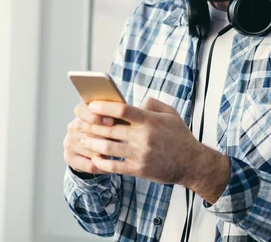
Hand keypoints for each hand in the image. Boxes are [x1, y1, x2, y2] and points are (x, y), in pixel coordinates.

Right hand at [62, 103, 114, 174]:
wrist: (91, 149)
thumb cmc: (106, 130)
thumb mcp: (111, 120)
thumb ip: (116, 115)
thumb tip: (126, 113)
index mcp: (81, 113)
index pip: (82, 110)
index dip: (96, 117)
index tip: (111, 122)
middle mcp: (72, 127)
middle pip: (90, 133)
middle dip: (107, 138)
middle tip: (120, 142)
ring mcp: (69, 142)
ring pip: (92, 151)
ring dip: (107, 154)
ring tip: (119, 155)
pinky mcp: (69, 157)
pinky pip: (90, 165)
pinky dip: (103, 167)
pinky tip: (111, 166)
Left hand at [75, 97, 230, 202]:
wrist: (192, 164)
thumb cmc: (180, 136)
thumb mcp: (171, 114)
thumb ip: (152, 103)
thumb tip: (136, 100)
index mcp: (150, 120)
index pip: (122, 109)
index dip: (104, 106)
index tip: (91, 104)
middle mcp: (144, 136)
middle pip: (110, 128)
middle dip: (91, 125)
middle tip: (78, 122)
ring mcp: (140, 154)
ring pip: (109, 148)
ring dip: (93, 143)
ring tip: (83, 140)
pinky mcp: (139, 169)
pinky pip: (115, 166)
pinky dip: (102, 163)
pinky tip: (94, 158)